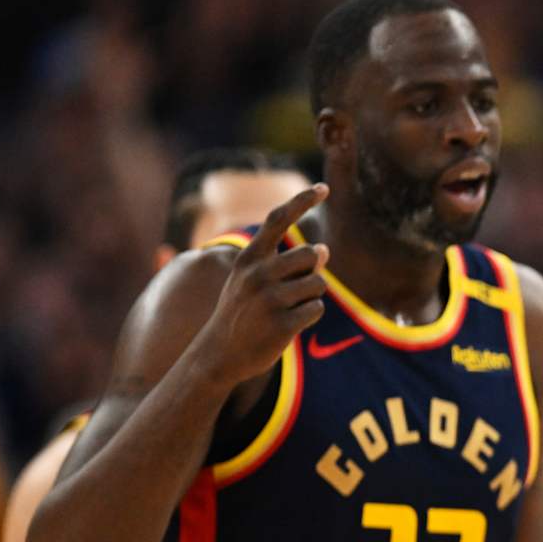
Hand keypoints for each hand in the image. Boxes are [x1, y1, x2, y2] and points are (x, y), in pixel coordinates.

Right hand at [191, 184, 328, 386]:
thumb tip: (324, 250)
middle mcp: (257, 275)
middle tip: (294, 288)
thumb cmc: (242, 312)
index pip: (278, 220)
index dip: (302, 201)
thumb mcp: (251, 281)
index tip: (323, 187)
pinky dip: (310, 316)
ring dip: (311, 295)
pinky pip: (317, 309)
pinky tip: (288, 324)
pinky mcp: (283, 324)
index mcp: (248, 259)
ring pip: (318, 283)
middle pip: (311, 255)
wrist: (218, 354)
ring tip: (286, 308)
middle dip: (312, 270)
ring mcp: (270, 300)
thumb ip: (285, 263)